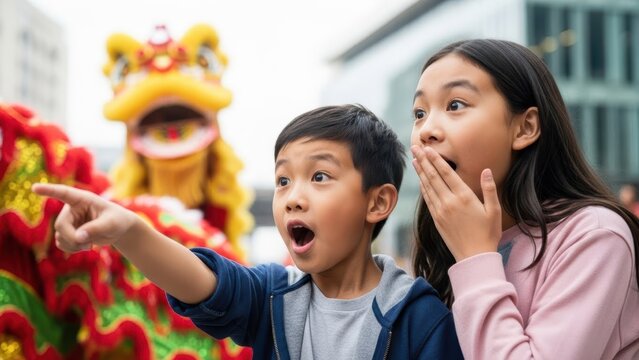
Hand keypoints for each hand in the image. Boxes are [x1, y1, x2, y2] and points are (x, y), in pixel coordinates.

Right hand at [32, 183, 137, 251]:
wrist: (118, 229)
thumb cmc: (117, 220)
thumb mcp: (111, 224)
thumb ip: (95, 229)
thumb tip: (78, 237)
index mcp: (82, 199)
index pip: (63, 193)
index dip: (49, 190)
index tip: (35, 187)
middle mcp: (72, 208)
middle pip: (60, 225)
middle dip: (72, 238)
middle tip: (88, 245)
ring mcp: (68, 220)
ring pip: (59, 236)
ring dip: (73, 245)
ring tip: (89, 245)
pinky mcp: (68, 232)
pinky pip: (61, 243)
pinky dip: (71, 249)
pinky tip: (83, 247)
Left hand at [411, 146, 501, 261]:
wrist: (474, 257)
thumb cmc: (488, 234)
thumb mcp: (494, 211)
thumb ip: (489, 189)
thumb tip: (486, 170)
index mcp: (464, 197)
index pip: (447, 173)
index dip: (436, 160)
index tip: (428, 149)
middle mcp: (449, 202)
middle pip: (433, 177)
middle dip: (423, 161)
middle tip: (415, 147)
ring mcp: (441, 211)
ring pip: (428, 187)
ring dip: (421, 172)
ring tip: (415, 159)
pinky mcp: (437, 219)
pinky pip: (428, 199)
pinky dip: (423, 187)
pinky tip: (420, 180)